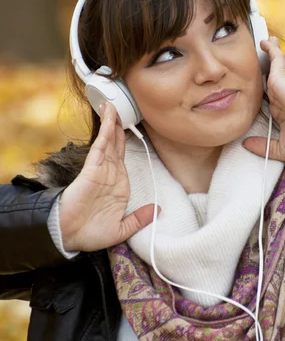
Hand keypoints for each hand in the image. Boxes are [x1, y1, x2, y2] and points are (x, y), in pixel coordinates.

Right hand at [59, 102, 158, 250]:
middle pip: (117, 143)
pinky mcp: (92, 168)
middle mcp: (111, 173)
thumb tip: (158, 209)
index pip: (123, 156)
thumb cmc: (92, 234)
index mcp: (119, 184)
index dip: (125, 140)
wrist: (70, 237)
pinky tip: (110, 117)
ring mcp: (101, 169)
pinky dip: (106, 130)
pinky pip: (101, 145)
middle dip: (119, 125)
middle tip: (121, 105)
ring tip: (114, 103)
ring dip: (112, 122)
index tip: (129, 125)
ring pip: (109, 140)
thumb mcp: (122, 229)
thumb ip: (139, 218)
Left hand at [243, 37, 284, 161]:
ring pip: (273, 68)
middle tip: (254, 68)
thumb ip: (263, 147)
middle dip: (264, 74)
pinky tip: (264, 41)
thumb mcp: (282, 149)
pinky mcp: (281, 76)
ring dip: (269, 57)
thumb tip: (245, 143)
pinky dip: (270, 49)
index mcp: (282, 114)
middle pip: (268, 83)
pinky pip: (275, 59)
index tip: (251, 97)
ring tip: (264, 46)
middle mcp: (281, 98)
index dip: (261, 100)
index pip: (269, 104)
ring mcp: (282, 86)